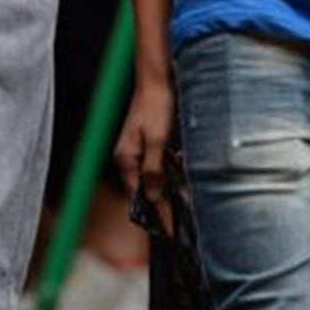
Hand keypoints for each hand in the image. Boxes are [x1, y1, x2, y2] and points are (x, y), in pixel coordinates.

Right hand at [114, 71, 175, 234]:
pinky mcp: (150, 141)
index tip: (171, 232)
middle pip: (146, 191)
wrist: (158, 77)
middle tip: (180, 224)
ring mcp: (139, 149)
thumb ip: (155, 170)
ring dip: (168, 190)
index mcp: (126, 159)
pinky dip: (170, 174)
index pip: (140, 198)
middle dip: (162, 206)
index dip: (157, 215)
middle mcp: (130, 157)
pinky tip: (182, 178)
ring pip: (154, 179)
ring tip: (183, 206)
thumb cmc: (156, 104)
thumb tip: (154, 197)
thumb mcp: (158, 141)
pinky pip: (159, 165)